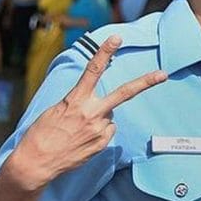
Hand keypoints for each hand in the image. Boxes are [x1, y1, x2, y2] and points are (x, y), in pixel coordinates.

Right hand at [7, 35, 167, 190]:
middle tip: (163, 74)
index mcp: (76, 100)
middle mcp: (91, 113)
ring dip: (99, 118)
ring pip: (110, 115)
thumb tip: (102, 105)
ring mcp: (99, 129)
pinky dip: (98, 132)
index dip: (105, 52)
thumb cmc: (43, 133)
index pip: (93, 70)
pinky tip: (83, 139)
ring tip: (78, 130)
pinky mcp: (102, 143)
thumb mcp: (57, 109)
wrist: (36, 162)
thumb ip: (81, 102)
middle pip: (124, 93)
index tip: (116, 38)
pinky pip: (107, 130)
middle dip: (146, 82)